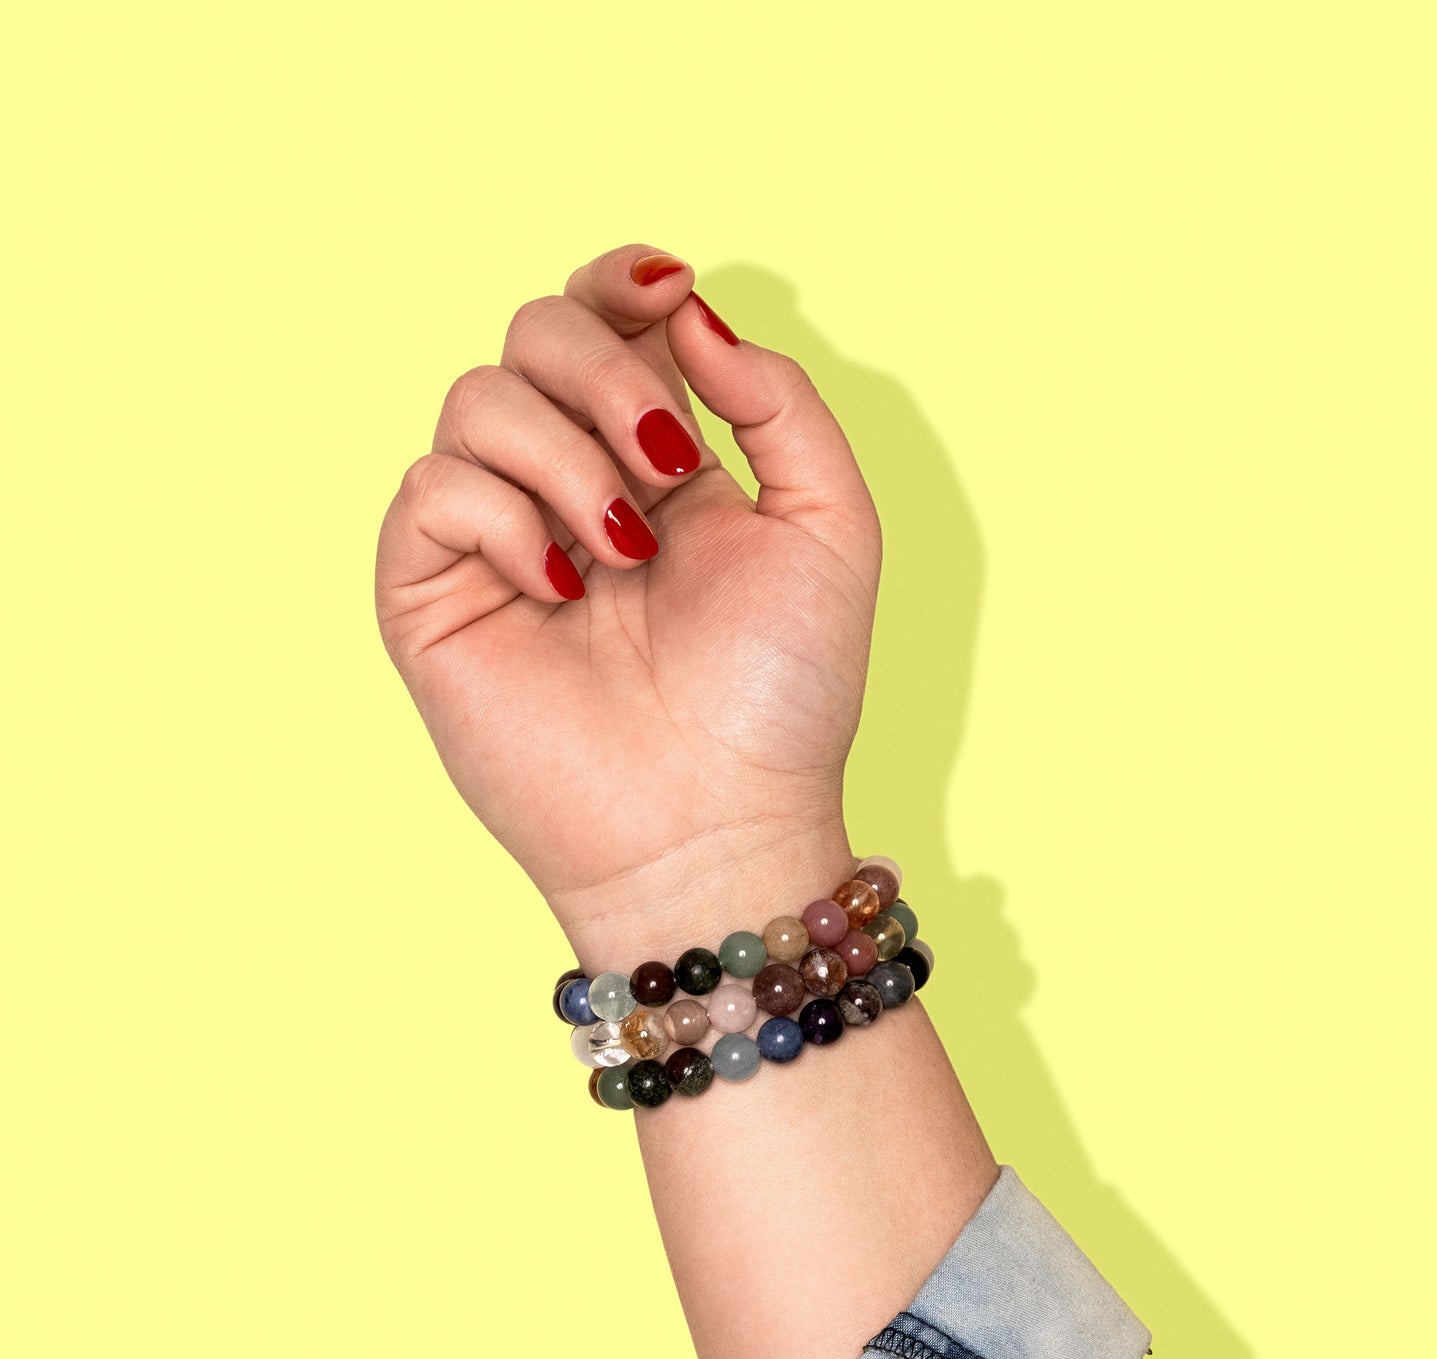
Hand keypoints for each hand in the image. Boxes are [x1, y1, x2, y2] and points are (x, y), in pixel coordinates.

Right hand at [374, 245, 882, 969]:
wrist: (717, 823)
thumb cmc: (781, 694)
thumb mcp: (829, 525)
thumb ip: (781, 402)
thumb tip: (693, 313)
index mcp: (658, 459)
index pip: (607, 319)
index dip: (622, 281)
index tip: (668, 291)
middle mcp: (570, 483)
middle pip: (534, 329)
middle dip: (606, 372)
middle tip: (668, 469)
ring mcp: (498, 537)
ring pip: (476, 396)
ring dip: (566, 456)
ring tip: (626, 553)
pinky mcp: (433, 594)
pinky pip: (432, 488)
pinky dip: (503, 518)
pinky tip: (563, 588)